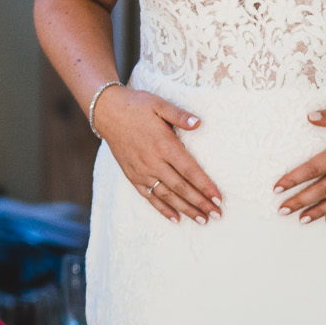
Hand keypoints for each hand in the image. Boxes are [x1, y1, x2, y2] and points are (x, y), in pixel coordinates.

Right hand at [92, 85, 219, 222]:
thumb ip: (179, 115)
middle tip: (217, 215)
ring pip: (167, 196)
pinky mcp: (132, 176)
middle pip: (181, 188)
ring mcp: (141, 171)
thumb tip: (198, 123)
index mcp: (164, 145)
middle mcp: (153, 162)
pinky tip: (176, 218)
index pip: (190, 170)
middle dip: (200, 203)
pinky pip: (149, 196)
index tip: (218, 199)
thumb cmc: (137, 106)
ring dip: (186, 209)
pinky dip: (163, 209)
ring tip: (202, 220)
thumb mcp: (159, 104)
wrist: (107, 112)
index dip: (205, 186)